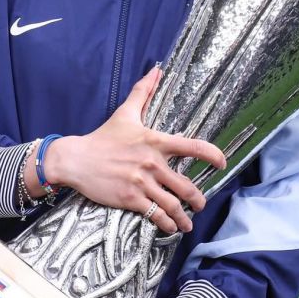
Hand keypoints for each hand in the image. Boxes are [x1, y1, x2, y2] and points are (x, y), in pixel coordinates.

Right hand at [42, 67, 222, 234]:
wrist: (76, 159)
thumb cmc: (103, 137)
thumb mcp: (125, 113)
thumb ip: (143, 92)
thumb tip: (156, 69)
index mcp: (156, 141)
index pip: (194, 147)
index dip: (213, 156)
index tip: (222, 164)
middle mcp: (153, 163)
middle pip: (187, 187)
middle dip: (198, 200)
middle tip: (201, 204)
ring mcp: (142, 183)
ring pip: (174, 205)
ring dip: (184, 218)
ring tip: (187, 223)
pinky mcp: (131, 199)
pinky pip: (156, 215)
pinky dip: (166, 224)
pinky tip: (170, 228)